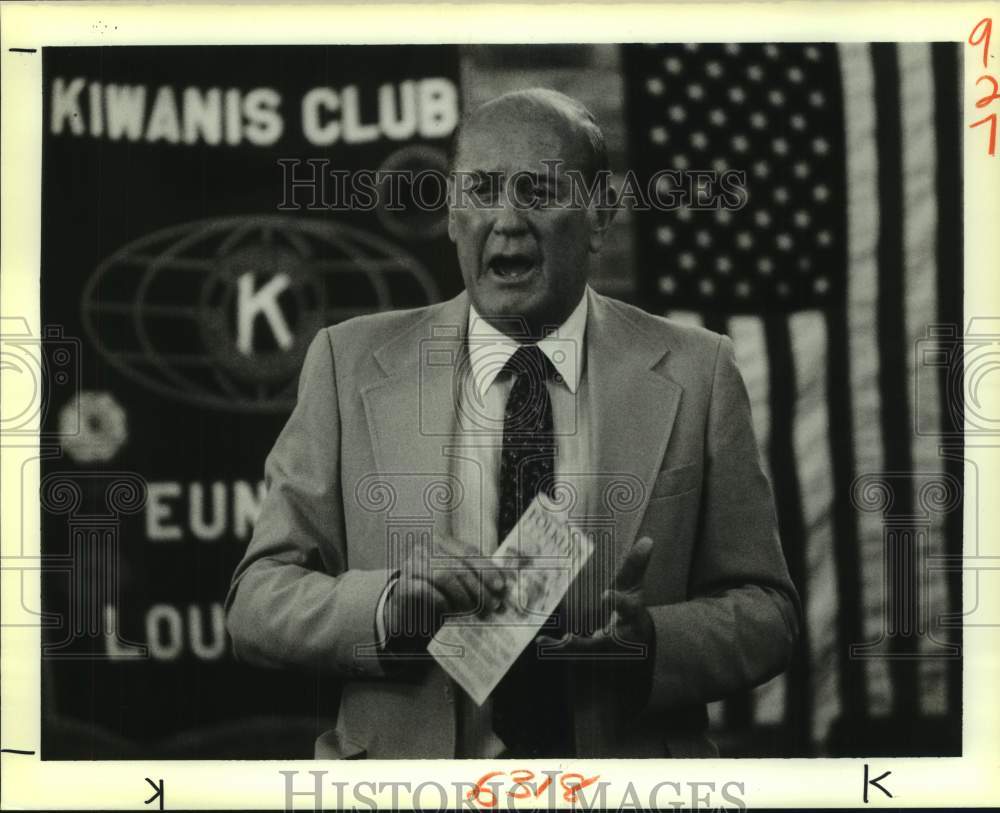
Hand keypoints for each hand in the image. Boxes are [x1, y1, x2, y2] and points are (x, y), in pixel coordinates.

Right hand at [383, 534, 507, 653]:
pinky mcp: (404, 584)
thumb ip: (478, 577)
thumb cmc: (440, 592)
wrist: (409, 608)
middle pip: (458, 564)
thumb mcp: (460, 581)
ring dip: (463, 596)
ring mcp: (413, 565)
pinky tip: (449, 610)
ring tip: (474, 611)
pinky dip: (442, 601)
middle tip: (492, 605)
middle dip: (479, 587)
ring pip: (443, 576)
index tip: (501, 587)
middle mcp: (426, 549)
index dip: (487, 569)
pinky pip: (425, 590)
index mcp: (443, 543)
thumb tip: (505, 586)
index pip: (469, 551)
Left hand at [536, 536, 655, 710]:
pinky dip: (558, 648)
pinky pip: (573, 651)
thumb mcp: (634, 585)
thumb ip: (636, 565)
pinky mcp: (591, 650)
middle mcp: (619, 633)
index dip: (618, 601)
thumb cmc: (630, 605)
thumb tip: (647, 539)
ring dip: (573, 646)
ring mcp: (604, 644)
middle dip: (588, 640)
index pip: (627, 607)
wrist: (635, 636)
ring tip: (560, 640)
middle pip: (605, 639)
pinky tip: (542, 642)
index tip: (606, 594)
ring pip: (588, 648)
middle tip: (571, 638)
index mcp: (631, 613)